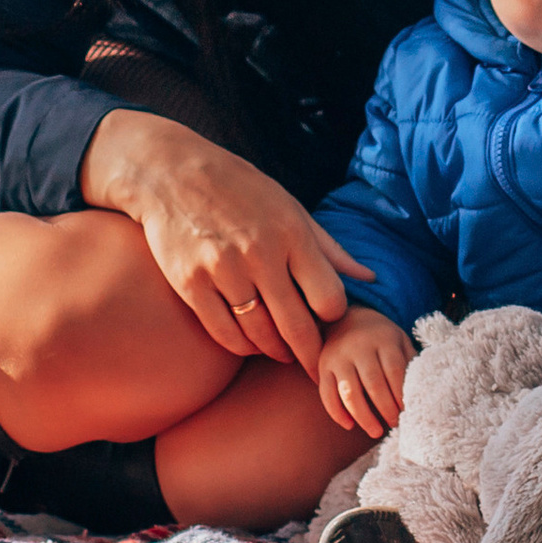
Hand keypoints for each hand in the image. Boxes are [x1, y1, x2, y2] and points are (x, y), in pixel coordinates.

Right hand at [77, 108, 372, 373]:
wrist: (173, 174)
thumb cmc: (241, 189)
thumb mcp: (291, 207)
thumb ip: (329, 247)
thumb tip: (368, 278)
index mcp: (292, 233)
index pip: (328, 297)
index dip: (333, 316)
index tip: (330, 322)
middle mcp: (260, 253)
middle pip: (296, 325)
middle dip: (310, 353)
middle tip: (316, 368)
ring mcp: (223, 270)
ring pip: (260, 334)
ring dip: (276, 351)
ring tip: (283, 354)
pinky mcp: (191, 284)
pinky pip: (224, 332)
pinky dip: (242, 346)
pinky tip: (251, 343)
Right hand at [316, 307, 412, 436]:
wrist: (346, 318)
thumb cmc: (380, 337)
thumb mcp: (399, 340)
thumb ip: (410, 360)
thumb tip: (424, 389)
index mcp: (383, 339)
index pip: (394, 370)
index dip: (401, 394)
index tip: (408, 412)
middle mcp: (358, 347)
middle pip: (374, 384)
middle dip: (386, 409)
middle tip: (395, 424)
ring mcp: (338, 358)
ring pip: (349, 393)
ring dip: (364, 417)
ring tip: (377, 432)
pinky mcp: (322, 368)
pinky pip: (327, 394)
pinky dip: (337, 413)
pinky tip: (350, 426)